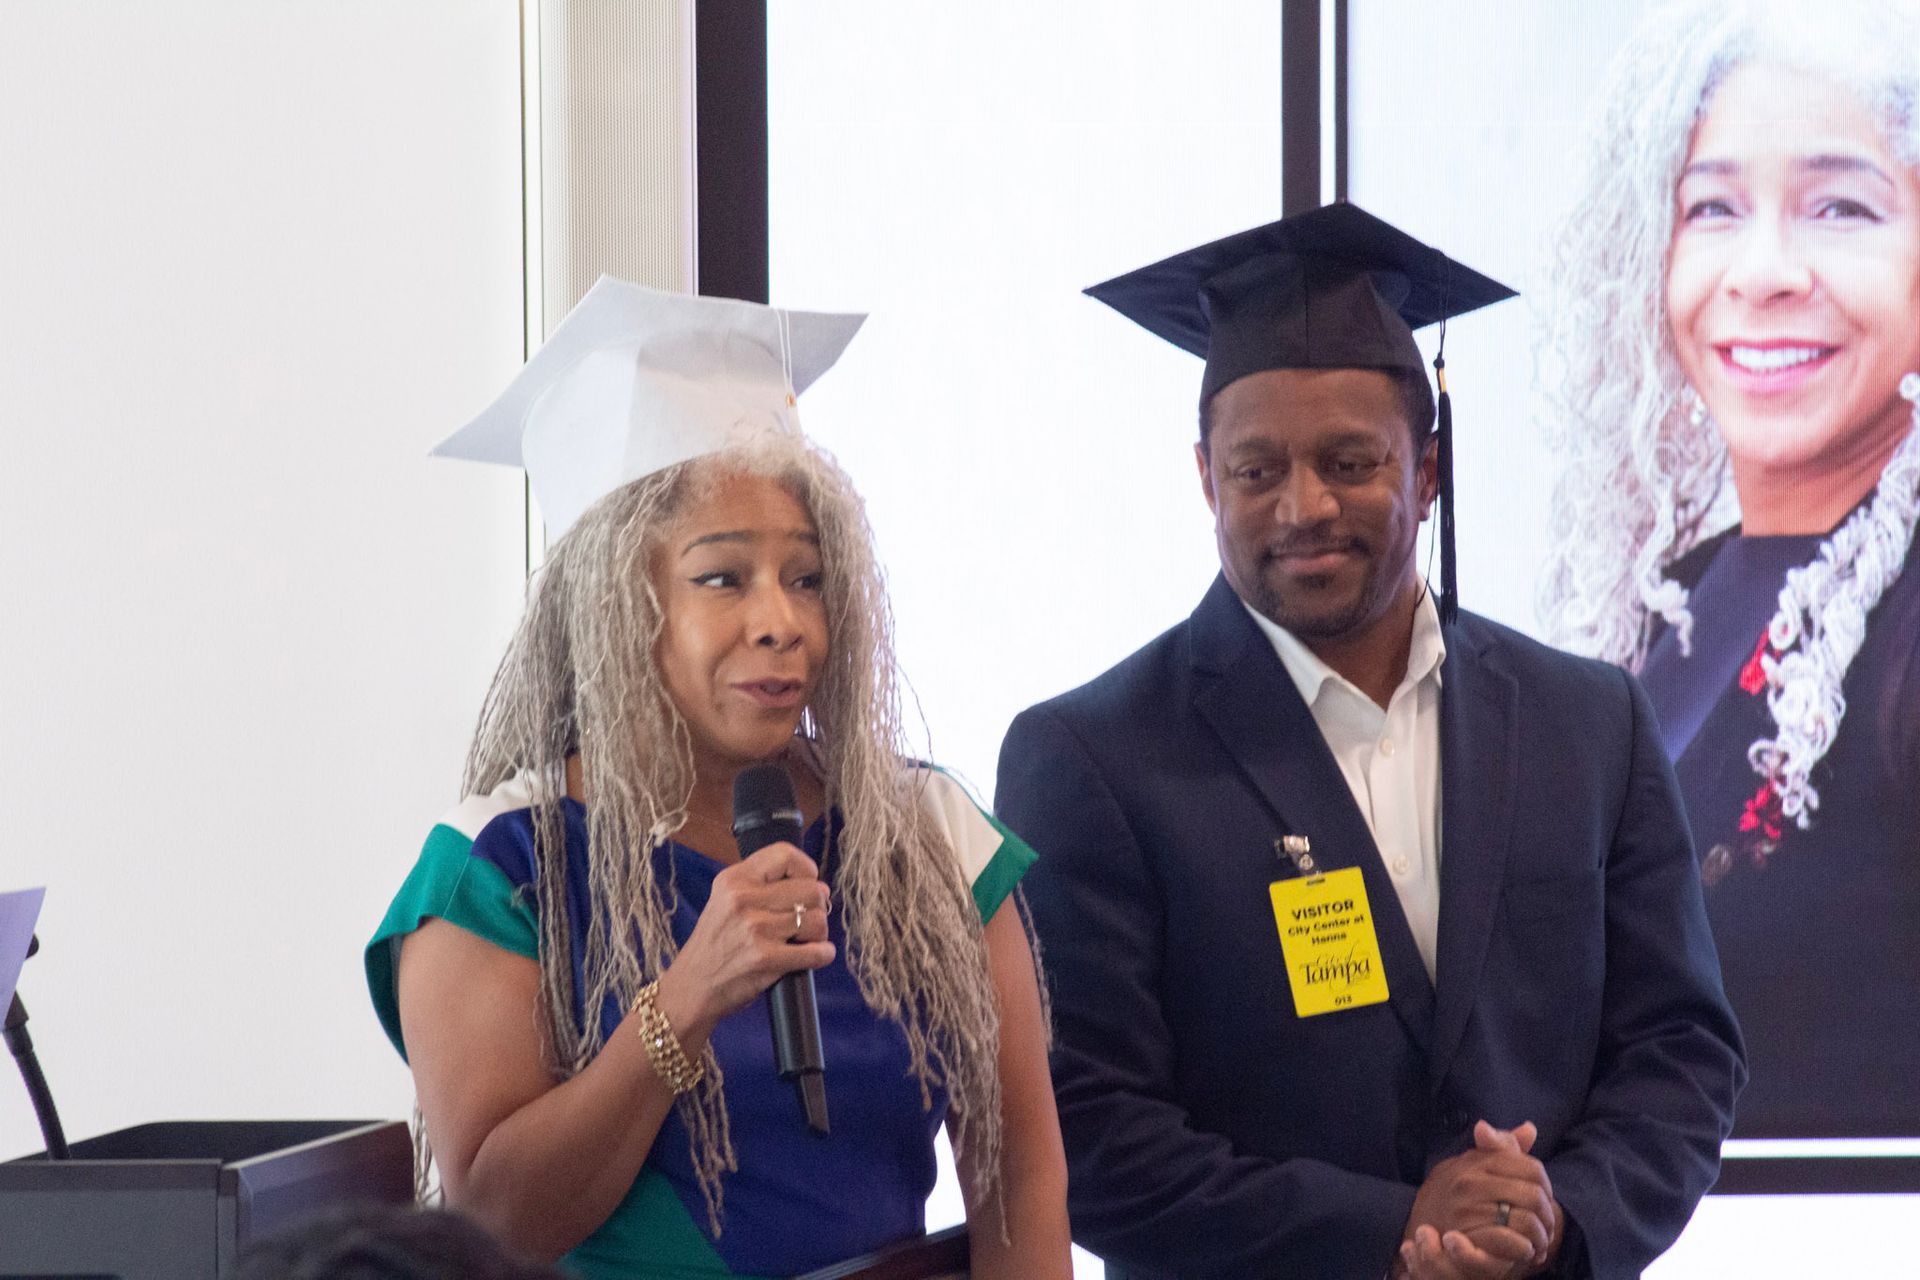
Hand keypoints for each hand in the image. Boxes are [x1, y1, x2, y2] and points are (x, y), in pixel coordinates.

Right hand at [653, 842, 833, 1037]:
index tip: (809, 883)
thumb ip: (761, 886)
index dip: (806, 869)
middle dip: (818, 906)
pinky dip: (823, 954)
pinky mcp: (765, 958)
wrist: (691, 986)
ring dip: (819, 932)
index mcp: (734, 879)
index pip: (785, 855)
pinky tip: (816, 955)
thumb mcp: (724, 900)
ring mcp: (755, 929)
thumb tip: (816, 885)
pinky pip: (816, 951)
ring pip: (817, 919)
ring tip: (807, 939)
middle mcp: (743, 899)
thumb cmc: (714, 944)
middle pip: (810, 889)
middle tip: (808, 918)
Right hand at [1403, 1121, 1555, 1277]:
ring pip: (1527, 1221)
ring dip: (1540, 1236)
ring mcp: (1468, 1210)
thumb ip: (1502, 1147)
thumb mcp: (1474, 1162)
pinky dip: (1525, 1248)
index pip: (1532, 1168)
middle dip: (1548, 1215)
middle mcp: (1471, 1183)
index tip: (1543, 1199)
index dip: (1546, 1186)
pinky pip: (1512, 1242)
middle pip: (1533, 1196)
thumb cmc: (1456, 1189)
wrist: (1420, 1218)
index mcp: (1477, 1161)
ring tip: (1540, 1243)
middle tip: (1548, 1227)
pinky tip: (1526, 1251)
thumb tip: (1530, 1129)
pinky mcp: (1468, 1237)